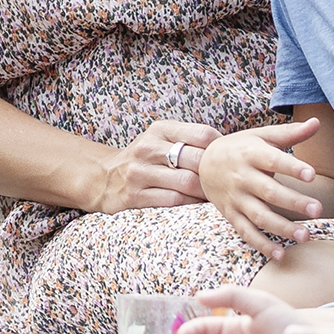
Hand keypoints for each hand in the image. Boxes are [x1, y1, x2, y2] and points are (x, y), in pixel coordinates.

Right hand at [96, 119, 218, 214]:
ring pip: (188, 182)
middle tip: (225, 182)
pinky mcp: (135, 196)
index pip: (202, 134)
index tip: (226, 159)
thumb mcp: (161, 138)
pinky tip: (196, 204)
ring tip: (213, 195)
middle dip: (215, 173)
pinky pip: (174, 201)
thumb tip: (229, 148)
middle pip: (197, 160)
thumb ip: (190, 139)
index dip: (221, 148)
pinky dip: (191, 204)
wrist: (104, 177)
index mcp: (160, 129)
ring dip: (206, 192)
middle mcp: (148, 148)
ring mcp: (140, 173)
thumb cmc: (145, 158)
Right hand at [199, 117, 330, 254]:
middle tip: (317, 209)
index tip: (312, 174)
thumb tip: (316, 122)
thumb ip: (290, 133)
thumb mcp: (261, 136)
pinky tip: (281, 254)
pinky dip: (262, 244)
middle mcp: (242, 177)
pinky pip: (246, 233)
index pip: (273, 160)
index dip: (291, 167)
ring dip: (282, 227)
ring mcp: (235, 198)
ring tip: (306, 236)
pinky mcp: (231, 215)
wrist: (202, 163)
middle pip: (269, 191)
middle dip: (293, 201)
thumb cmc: (241, 148)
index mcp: (251, 154)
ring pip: (259, 216)